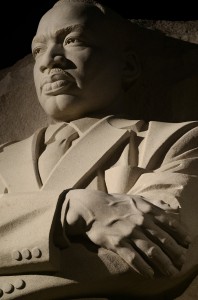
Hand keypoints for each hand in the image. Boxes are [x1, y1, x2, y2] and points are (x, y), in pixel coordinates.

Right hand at [64, 189, 190, 277]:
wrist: (92, 207)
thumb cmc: (116, 203)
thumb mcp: (136, 198)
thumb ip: (154, 203)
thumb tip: (171, 209)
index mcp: (146, 209)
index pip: (170, 223)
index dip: (181, 234)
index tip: (187, 243)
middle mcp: (140, 220)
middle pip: (164, 240)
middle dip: (176, 253)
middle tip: (182, 262)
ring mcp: (129, 232)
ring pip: (152, 251)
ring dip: (164, 264)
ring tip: (171, 272)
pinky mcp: (117, 243)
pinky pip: (134, 259)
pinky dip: (144, 268)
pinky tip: (151, 274)